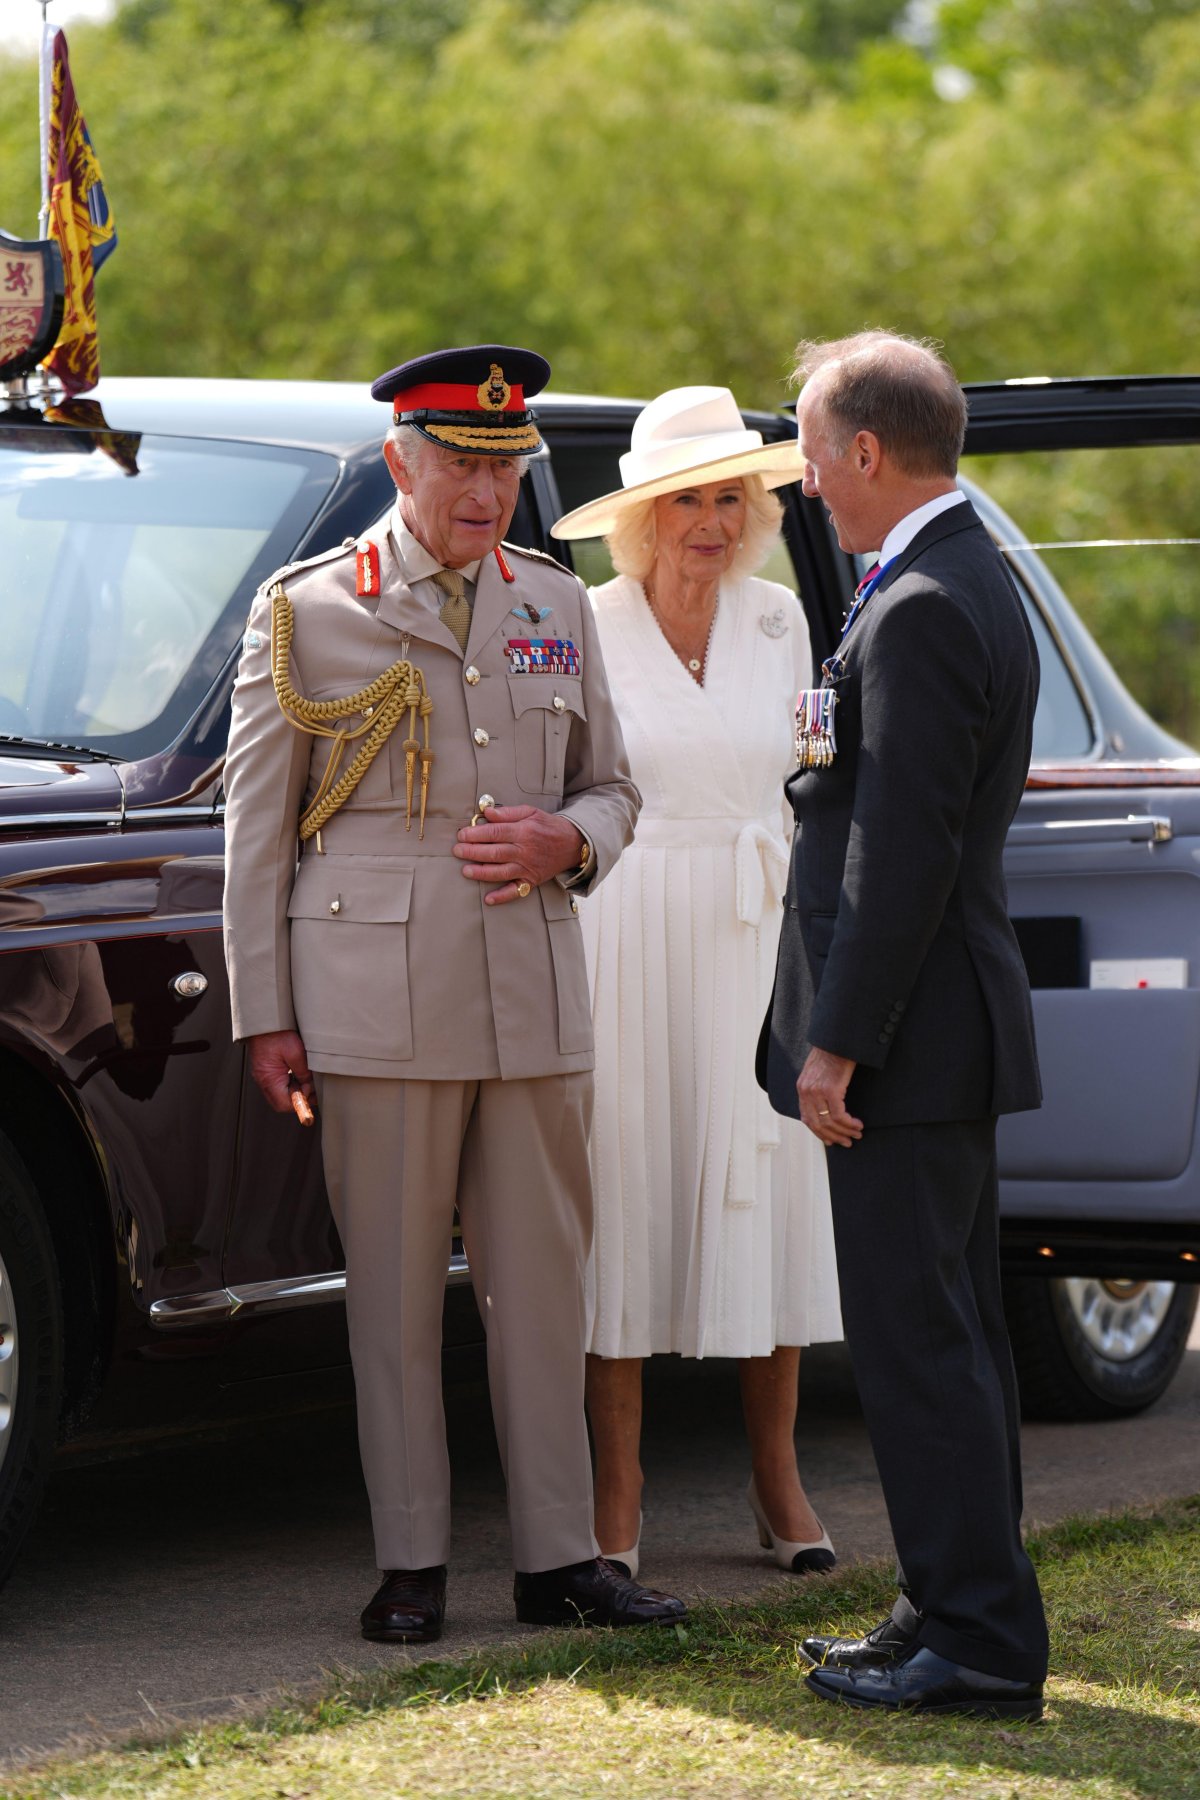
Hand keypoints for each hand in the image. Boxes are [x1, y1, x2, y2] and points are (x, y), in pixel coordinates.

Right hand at [248, 1029, 313, 1113]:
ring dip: (296, 1090)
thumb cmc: (277, 1034)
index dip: (300, 1102)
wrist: (263, 1021)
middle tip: (312, 1087)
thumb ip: (304, 1073)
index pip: (284, 1104)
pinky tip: (300, 1073)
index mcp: (269, 1079)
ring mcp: (264, 1076)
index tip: (312, 1091)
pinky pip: (280, 1085)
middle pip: (282, 1102)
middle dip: (299, 1098)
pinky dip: (291, 1083)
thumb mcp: (296, 1052)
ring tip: (307, 1079)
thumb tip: (311, 1088)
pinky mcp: (267, 1071)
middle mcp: (264, 1081)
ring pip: (282, 1094)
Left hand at [453, 805, 585, 905]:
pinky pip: (515, 891)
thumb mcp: (531, 812)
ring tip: (466, 871)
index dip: (476, 834)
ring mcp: (528, 867)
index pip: (495, 832)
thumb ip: (508, 813)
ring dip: (482, 872)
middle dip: (473, 852)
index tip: (462, 835)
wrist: (572, 844)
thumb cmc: (548, 826)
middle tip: (457, 851)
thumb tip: (486, 813)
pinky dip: (502, 896)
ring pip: (501, 871)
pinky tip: (489, 899)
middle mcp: (525, 850)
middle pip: (494, 852)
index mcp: (524, 831)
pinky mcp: (531, 880)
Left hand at [798, 1046, 862, 1146]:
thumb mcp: (818, 1071)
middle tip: (847, 1142)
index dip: (819, 1133)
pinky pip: (839, 1115)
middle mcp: (806, 1091)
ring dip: (845, 1132)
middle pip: (817, 1124)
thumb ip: (817, 1087)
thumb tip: (825, 1106)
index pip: (807, 1119)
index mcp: (802, 1088)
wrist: (838, 1038)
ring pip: (829, 1122)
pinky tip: (858, 1124)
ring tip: (857, 1134)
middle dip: (833, 1137)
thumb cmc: (832, 1052)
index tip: (831, 1140)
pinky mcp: (831, 1089)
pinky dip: (849, 1123)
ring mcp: (817, 1091)